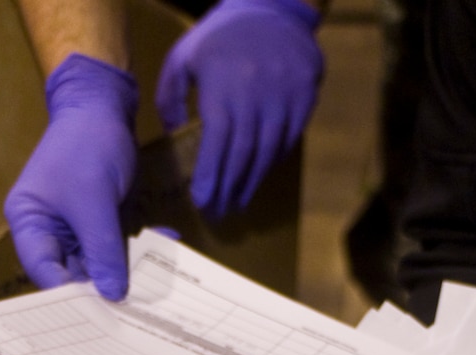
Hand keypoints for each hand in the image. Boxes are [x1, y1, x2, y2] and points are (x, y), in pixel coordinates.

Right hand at [4, 55, 139, 299]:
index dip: (70, 296)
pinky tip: (166, 244)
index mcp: (29, 224)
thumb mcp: (94, 199)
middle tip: (135, 308)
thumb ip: (101, 248)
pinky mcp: (98, 221)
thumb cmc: (86, 145)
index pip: (45, 273)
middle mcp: (47, 231)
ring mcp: (73, 227)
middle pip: (71, 273)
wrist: (103, 104)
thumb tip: (112, 295)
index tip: (102, 315)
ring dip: (128, 269)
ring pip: (98, 263)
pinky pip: (116, 246)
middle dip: (104, 287)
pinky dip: (139, 248)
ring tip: (157, 280)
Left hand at [156, 0, 321, 216]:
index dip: (211, 175)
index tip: (202, 202)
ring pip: (268, 151)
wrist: (271, 8)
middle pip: (243, 154)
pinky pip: (289, 139)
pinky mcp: (305, 97)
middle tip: (217, 213)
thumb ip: (170, 96)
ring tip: (237, 202)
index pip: (218, 142)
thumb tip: (174, 134)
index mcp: (223, 86)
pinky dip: (273, 161)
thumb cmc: (219, 37)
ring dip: (252, 182)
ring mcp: (285, 96)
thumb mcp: (183, 57)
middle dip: (228, 188)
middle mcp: (256, 94)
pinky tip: (258, 175)